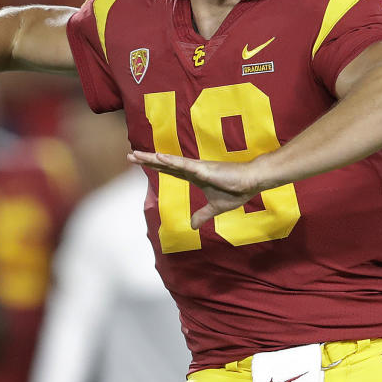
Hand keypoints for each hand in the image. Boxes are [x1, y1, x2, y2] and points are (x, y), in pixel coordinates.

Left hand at [127, 151, 267, 228]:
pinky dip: (171, 161)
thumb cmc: (236, 191)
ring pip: (170, 162)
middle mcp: (192, 169)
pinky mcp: (204, 169)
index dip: (154, 167)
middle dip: (147, 160)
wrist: (251, 182)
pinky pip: (184, 165)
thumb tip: (192, 226)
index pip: (169, 171)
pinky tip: (159, 157)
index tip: (139, 163)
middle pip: (164, 165)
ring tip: (136, 155)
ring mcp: (197, 167)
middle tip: (129, 156)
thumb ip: (202, 214)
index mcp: (194, 176)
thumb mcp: (215, 207)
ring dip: (153, 159)